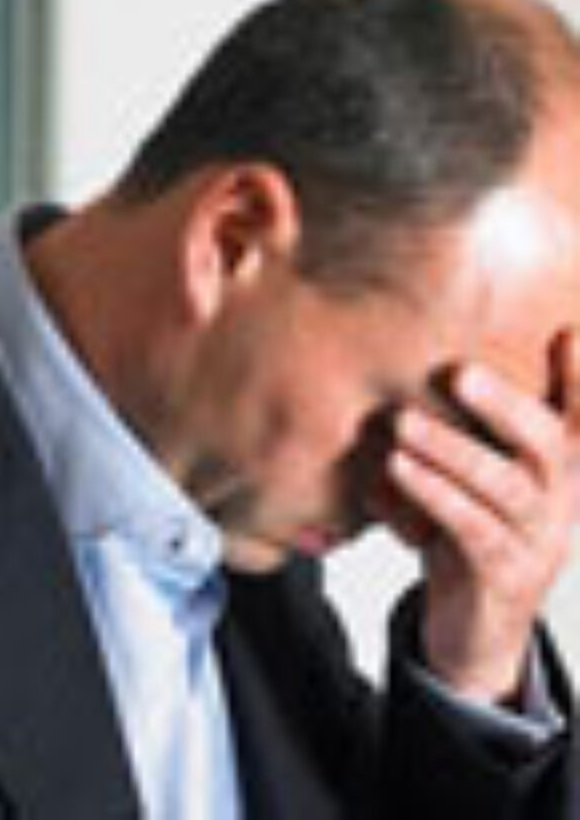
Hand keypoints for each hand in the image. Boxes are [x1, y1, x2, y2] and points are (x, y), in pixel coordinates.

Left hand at [381, 331, 579, 703]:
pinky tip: (399, 472)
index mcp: (562, 471)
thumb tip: (449, 360)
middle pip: (546, 444)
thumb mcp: (483, 478)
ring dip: (451, 451)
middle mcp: (561, 501)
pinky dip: (436, 497)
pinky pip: (473, 530)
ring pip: (505, 487)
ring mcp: (538, 541)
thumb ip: (478, 429)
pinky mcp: (505, 575)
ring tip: (403, 424)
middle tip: (456, 372)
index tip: (567, 333)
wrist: (475, 630)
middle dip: (503, 405)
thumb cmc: (473, 535)